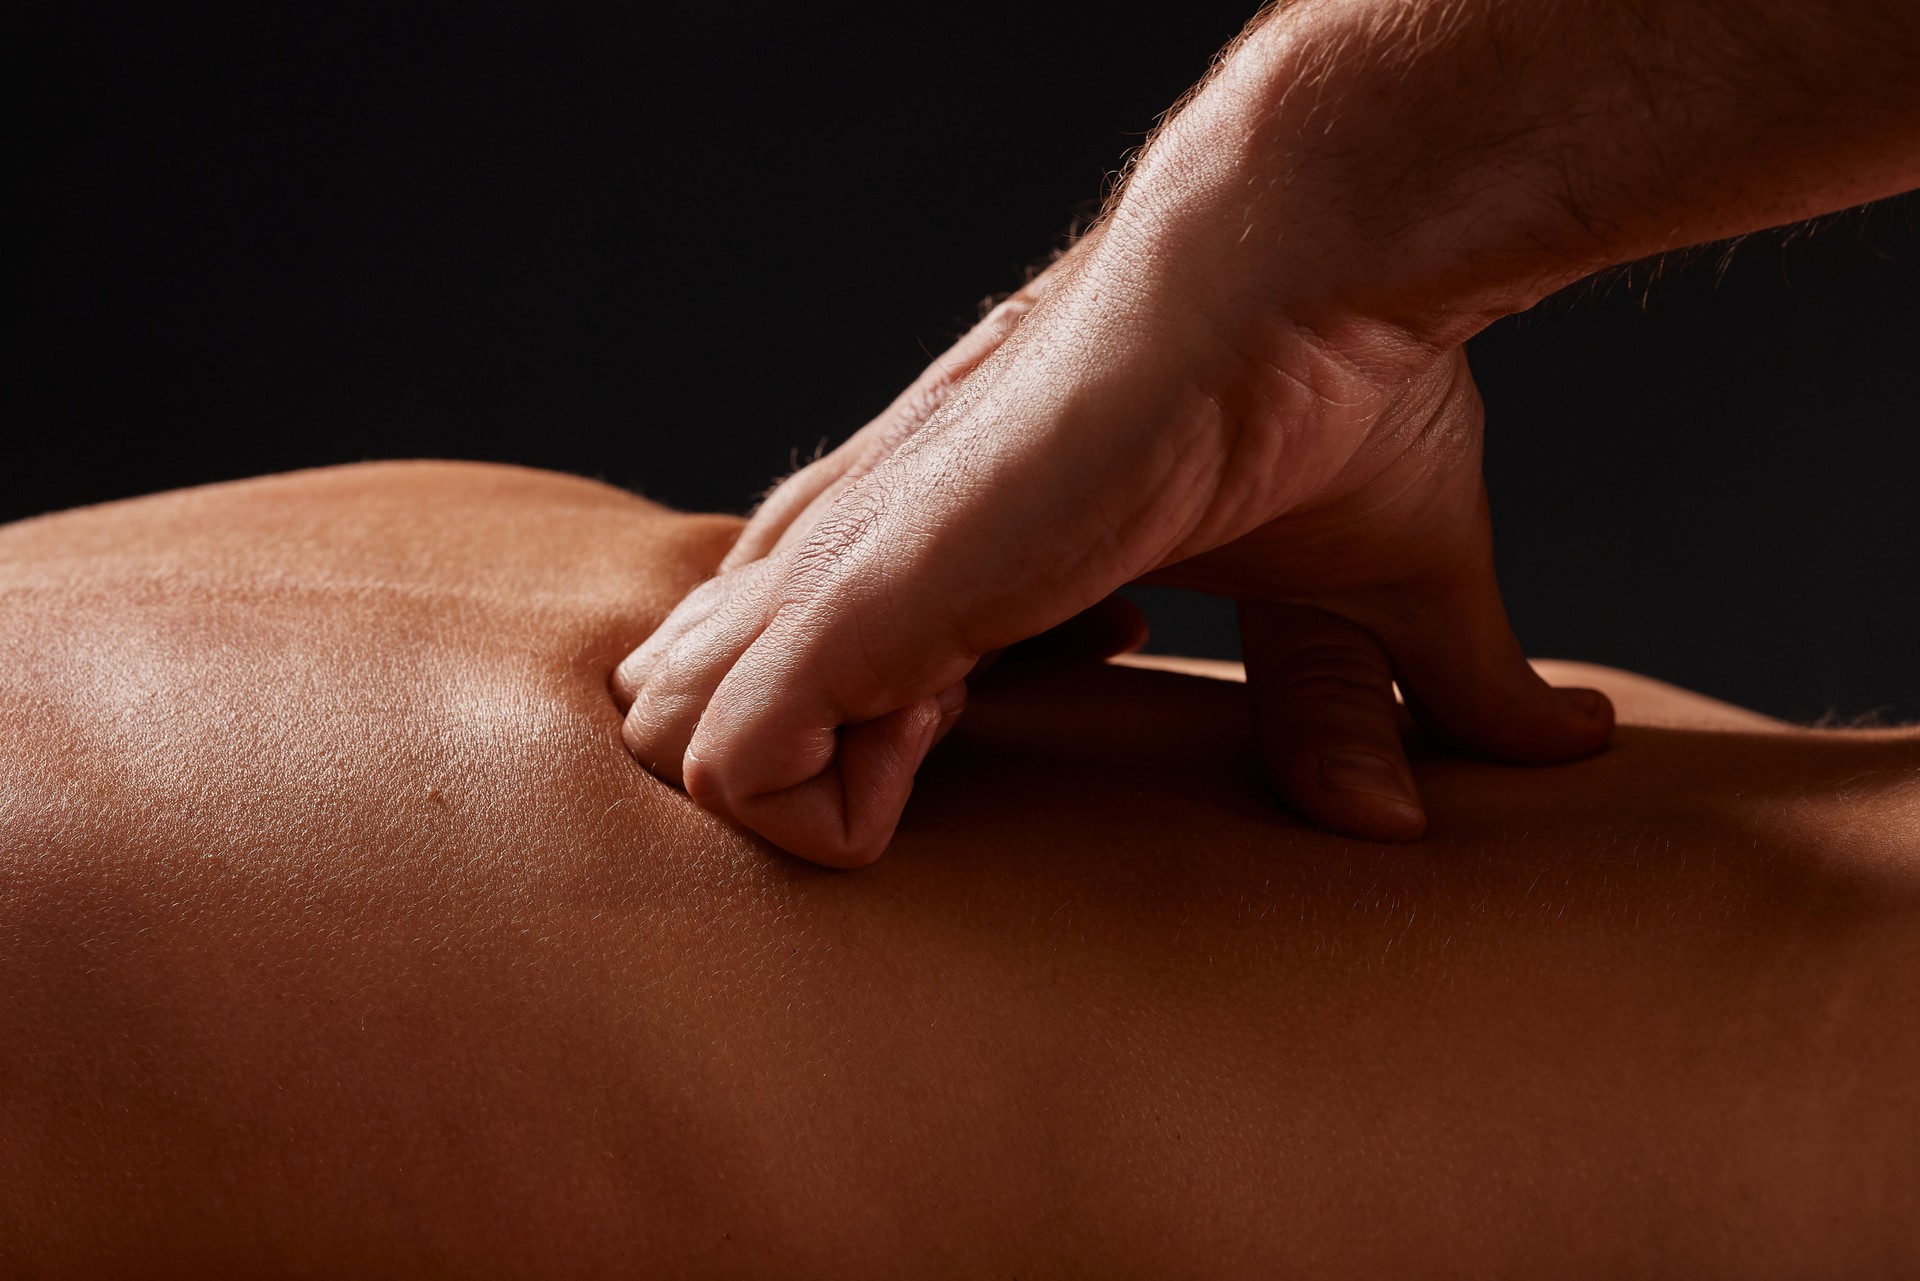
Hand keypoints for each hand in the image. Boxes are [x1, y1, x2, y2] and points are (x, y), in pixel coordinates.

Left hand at [610, 216, 1611, 865]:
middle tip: (951, 766)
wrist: (1302, 270)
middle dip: (804, 761)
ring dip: (797, 791)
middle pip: (705, 681)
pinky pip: (731, 754)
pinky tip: (914, 791)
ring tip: (931, 776)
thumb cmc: (1328, 393)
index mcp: (946, 532)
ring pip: (679, 720)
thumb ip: (1369, 695)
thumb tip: (1555, 749)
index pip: (816, 651)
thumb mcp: (1348, 598)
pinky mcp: (856, 595)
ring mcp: (846, 565)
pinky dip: (802, 817)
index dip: (894, 727)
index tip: (1064, 682)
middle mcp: (866, 540)